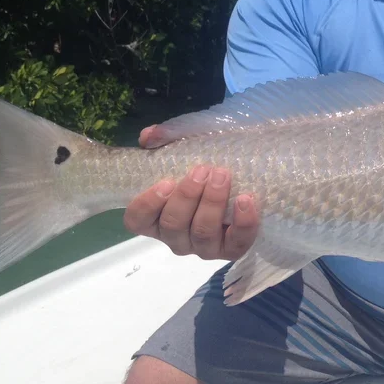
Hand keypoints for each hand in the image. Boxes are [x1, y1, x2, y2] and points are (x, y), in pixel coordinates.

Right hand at [123, 124, 259, 259]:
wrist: (244, 178)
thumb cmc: (203, 168)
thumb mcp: (184, 148)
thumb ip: (164, 139)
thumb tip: (150, 135)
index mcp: (156, 217)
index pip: (137, 220)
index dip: (147, 204)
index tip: (166, 182)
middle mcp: (176, 237)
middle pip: (173, 225)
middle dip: (187, 196)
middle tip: (202, 170)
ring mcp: (203, 246)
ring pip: (202, 233)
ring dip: (212, 203)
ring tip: (222, 177)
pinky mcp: (231, 249)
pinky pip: (235, 244)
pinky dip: (242, 223)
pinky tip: (245, 200)